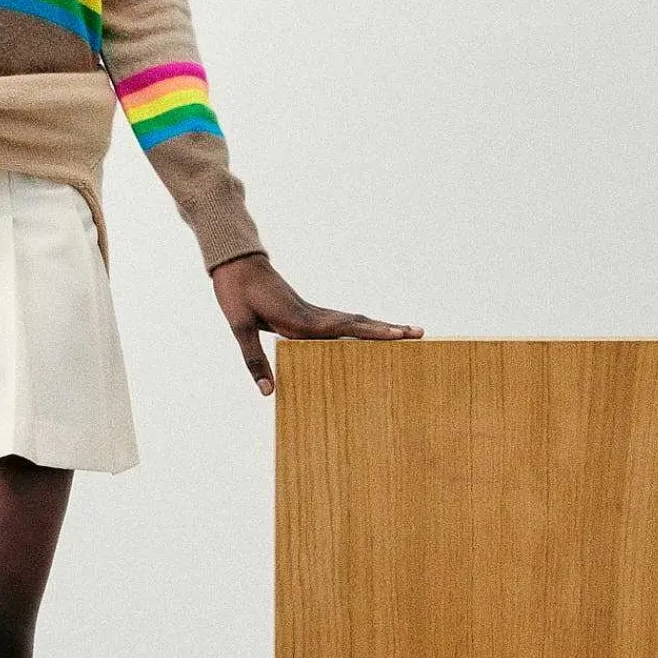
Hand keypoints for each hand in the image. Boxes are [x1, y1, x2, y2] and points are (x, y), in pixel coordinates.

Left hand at [208, 251, 422, 395]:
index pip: (345, 329)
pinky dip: (362, 327)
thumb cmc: (236, 293)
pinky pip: (342, 322)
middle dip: (390, 329)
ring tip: (407, 333)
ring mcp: (313, 312)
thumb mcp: (240, 326)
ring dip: (380, 327)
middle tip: (421, 333)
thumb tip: (268, 393)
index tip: (400, 335)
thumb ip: (254, 360)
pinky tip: (369, 334)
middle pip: (360, 323)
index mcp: (301, 320)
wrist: (236, 264)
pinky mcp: (308, 312)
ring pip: (354, 321)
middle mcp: (314, 315)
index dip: (374, 333)